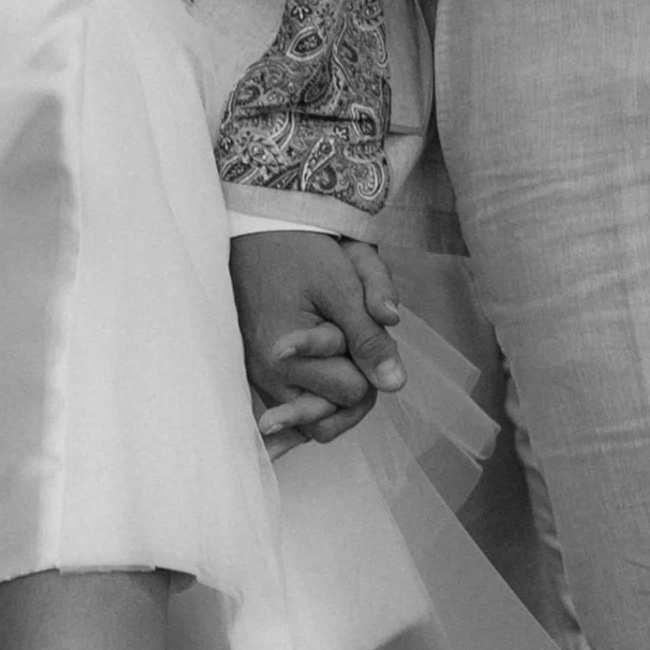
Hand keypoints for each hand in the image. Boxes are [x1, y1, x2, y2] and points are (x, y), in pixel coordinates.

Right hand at [231, 231, 404, 450]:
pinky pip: (291, 407)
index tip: (357, 329)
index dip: (368, 365)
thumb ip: (370, 338)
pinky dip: (312, 400)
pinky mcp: (256, 373)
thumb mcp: (343, 287)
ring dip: (333, 396)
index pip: (353, 393)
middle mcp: (267, 377)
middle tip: (352, 343)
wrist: (254, 230)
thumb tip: (396, 385)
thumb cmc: (299, 252)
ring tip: (341, 353)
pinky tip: (324, 384)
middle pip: (330, 418)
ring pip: (311, 420)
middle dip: (352, 387)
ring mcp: (258, 378)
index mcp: (286, 359)